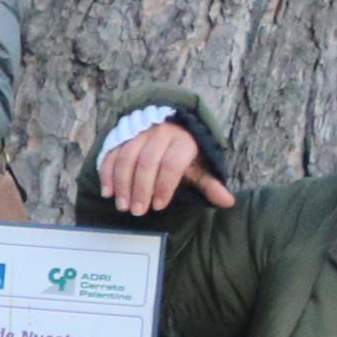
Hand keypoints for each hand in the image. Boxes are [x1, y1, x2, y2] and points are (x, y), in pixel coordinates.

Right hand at [95, 118, 232, 217]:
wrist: (167, 125)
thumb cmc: (183, 153)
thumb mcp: (198, 166)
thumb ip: (209, 184)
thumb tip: (228, 202)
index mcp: (183, 141)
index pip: (171, 165)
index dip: (164, 186)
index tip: (159, 206)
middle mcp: (160, 134)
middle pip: (147, 162)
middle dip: (141, 189)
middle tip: (137, 211)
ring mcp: (138, 133)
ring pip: (126, 158)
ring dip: (122, 184)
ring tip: (122, 205)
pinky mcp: (121, 136)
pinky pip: (111, 154)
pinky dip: (107, 174)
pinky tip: (108, 192)